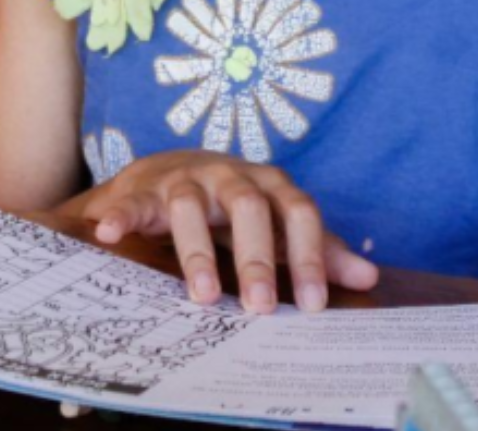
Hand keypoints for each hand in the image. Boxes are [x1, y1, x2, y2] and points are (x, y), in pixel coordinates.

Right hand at [64, 150, 377, 313]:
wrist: (171, 169)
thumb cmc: (234, 206)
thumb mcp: (277, 224)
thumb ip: (316, 248)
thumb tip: (369, 277)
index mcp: (268, 183)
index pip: (297, 212)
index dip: (308, 255)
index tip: (313, 304)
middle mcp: (228, 175)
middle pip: (247, 205)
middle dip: (255, 258)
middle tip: (260, 307)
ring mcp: (183, 179)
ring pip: (190, 205)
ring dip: (195, 251)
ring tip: (202, 296)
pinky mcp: (143, 189)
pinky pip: (131, 200)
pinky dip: (120, 214)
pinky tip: (109, 233)